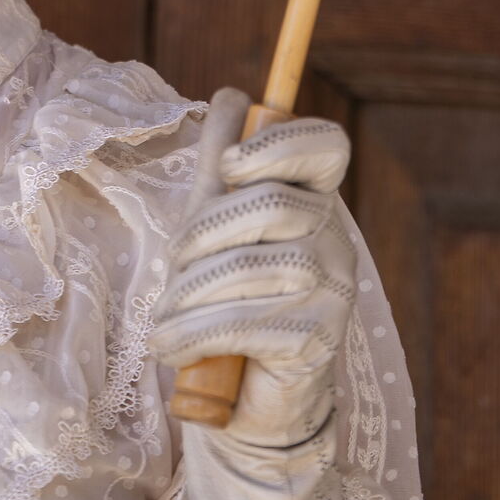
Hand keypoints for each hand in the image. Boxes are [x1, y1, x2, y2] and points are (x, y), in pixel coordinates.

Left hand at [150, 88, 358, 499]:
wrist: (248, 402)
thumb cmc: (232, 300)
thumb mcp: (221, 224)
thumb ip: (225, 161)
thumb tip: (231, 96)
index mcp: (317, 201)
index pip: (326, 146)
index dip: (280, 142)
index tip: (232, 167)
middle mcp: (335, 240)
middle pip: (271, 203)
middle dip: (204, 233)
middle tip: (175, 267)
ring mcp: (332, 291)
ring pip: (250, 266)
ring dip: (190, 295)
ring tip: (164, 321)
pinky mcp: (314, 341)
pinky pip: (243, 322)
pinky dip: (193, 334)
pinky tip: (169, 347)